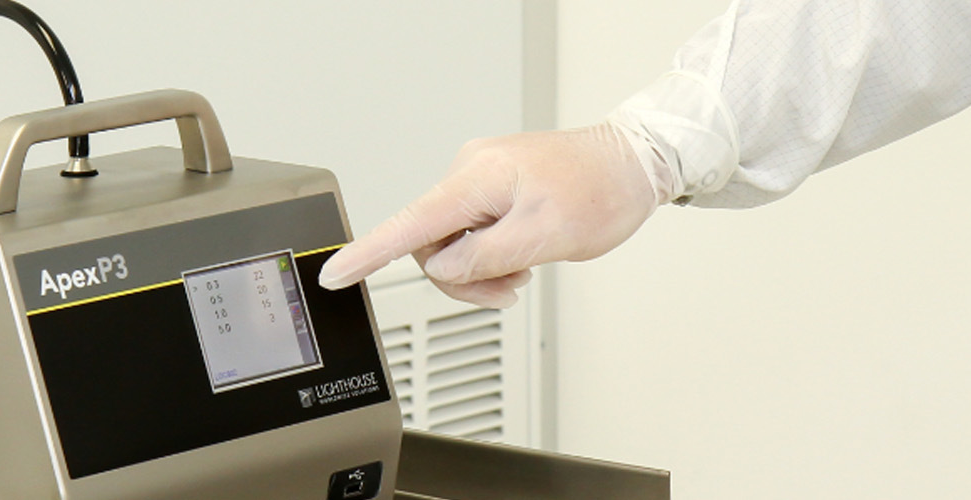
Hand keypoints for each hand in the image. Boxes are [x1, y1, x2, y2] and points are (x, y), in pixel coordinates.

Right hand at [318, 123, 664, 307]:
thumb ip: (486, 256)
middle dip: (463, 276)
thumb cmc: (602, 191)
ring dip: (482, 268)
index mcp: (478, 178)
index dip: (367, 254)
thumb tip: (444, 266)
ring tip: (525, 270)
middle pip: (431, 242)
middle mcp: (472, 171)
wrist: (636, 162)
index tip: (334, 274)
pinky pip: (473, 230)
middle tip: (508, 289)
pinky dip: (493, 253)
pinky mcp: (495, 187)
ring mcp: (482, 178)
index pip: (409, 223)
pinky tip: (523, 255)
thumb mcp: (546, 236)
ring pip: (453, 242)